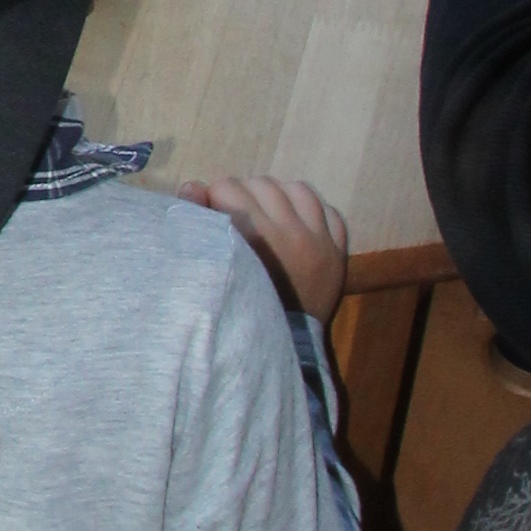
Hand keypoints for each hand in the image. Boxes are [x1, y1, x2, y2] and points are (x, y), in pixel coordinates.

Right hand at [181, 173, 350, 327]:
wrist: (278, 346)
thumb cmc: (235, 307)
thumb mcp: (211, 266)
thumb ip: (196, 222)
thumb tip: (193, 185)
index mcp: (253, 235)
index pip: (228, 188)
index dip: (216, 198)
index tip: (214, 212)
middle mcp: (289, 232)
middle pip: (262, 185)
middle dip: (246, 195)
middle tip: (240, 217)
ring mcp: (319, 241)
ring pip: (298, 190)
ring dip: (280, 197)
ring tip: (271, 215)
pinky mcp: (337, 252)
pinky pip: (329, 212)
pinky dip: (313, 213)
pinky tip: (299, 224)